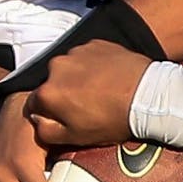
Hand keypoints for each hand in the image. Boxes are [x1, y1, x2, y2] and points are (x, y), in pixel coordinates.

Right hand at [27, 40, 151, 147]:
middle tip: (85, 105)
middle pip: (52, 83)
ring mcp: (76, 52)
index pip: (34, 104)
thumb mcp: (75, 137)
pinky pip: (86, 56)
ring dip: (78, 78)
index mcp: (47, 92)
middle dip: (63, 94)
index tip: (64, 117)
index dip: (49, 113)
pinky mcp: (95, 44)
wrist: (148, 95)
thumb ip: (46, 130)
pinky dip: (93, 66)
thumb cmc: (113, 119)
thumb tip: (37, 120)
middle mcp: (56, 67)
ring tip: (100, 92)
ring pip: (69, 69)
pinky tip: (107, 78)